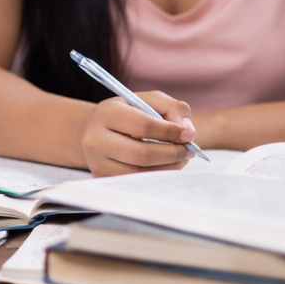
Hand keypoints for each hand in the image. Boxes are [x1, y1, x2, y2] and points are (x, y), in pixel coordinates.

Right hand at [80, 92, 196, 176]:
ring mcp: (96, 161)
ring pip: (140, 172)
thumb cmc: (129, 113)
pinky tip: (165, 166)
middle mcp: (95, 138)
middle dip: (173, 154)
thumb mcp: (148, 100)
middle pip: (142, 154)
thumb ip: (172, 108)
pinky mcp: (101, 177)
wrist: (97, 129)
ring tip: (180, 158)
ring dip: (168, 167)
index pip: (143, 126)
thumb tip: (187, 131)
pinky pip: (136, 182)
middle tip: (189, 151)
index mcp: (106, 112)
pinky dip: (156, 176)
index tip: (189, 135)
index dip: (170, 132)